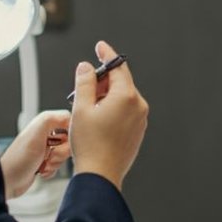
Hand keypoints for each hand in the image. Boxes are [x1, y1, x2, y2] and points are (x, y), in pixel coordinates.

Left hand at [0, 109, 70, 198]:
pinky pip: (60, 164)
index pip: (70, 122)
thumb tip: (70, 117)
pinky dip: (53, 169)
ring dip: (56, 162)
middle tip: (49, 156)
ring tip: (43, 164)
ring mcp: (46, 147)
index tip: (62, 143)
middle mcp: (45, 133)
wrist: (8, 180)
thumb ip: (52, 119)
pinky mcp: (45, 160)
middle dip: (61, 152)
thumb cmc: (19, 159)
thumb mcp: (36, 134)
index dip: (70, 135)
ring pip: (65, 153)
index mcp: (44, 122)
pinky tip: (41, 170)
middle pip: (70, 140)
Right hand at [69, 40, 148, 188]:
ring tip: (88, 108)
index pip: (118, 67)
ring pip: (123, 97)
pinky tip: (98, 119)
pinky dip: (113, 108)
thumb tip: (87, 67)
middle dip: (103, 80)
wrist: (101, 174)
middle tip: (84, 86)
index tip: (100, 47)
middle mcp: (138, 106)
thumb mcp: (81, 108)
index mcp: (126, 96)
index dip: (107, 55)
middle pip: (121, 82)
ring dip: (106, 96)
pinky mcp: (138, 131)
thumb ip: (85, 82)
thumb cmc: (90, 145)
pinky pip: (126, 111)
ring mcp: (140, 119)